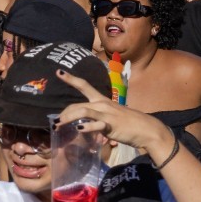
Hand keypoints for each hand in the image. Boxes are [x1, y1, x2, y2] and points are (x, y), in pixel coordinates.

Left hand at [53, 70, 174, 156]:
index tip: (58, 72)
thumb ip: (97, 118)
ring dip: (68, 118)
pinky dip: (87, 127)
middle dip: (64, 112)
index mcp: (101, 100)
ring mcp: (106, 114)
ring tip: (58, 125)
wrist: (146, 129)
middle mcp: (102, 104)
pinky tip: (79, 129)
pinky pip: (97, 124)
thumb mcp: (110, 116)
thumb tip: (84, 125)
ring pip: (83, 112)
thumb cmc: (128, 123)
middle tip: (54, 122)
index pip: (84, 85)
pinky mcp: (111, 125)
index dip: (70, 78)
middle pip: (78, 104)